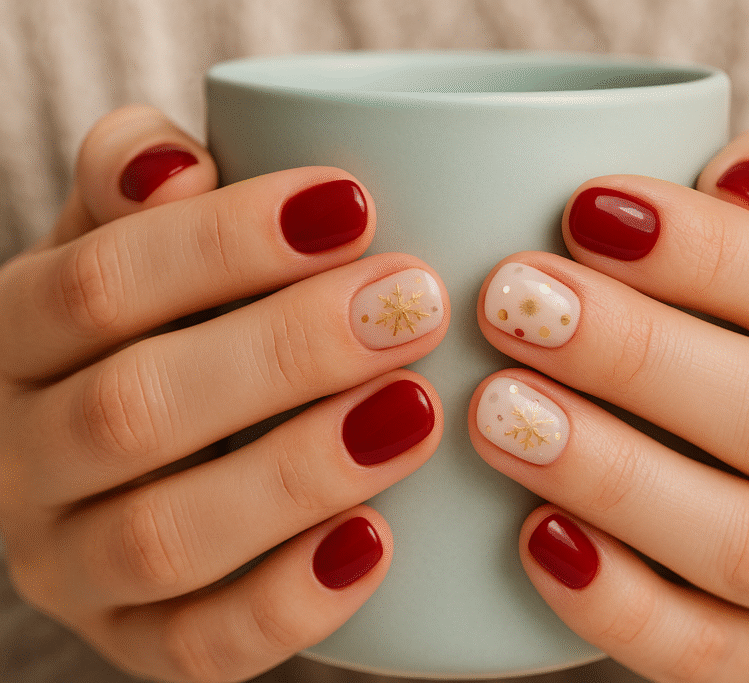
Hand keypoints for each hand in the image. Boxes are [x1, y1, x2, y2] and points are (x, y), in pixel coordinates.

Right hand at [0, 106, 447, 682]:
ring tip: (418, 410)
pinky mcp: (138, 645)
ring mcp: (74, 567)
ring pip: (168, 536)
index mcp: (15, 342)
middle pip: (135, 410)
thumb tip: (175, 163)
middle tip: (412, 304)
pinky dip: (294, 600)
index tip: (355, 204)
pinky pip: (204, 645)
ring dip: (302, 471)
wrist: (138, 456)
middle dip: (286, 352)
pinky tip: (381, 539)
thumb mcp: (130, 239)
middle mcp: (23, 461)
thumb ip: (137, 183)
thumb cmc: (159, 321)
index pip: (98, 286)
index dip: (224, 242)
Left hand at [470, 128, 748, 681]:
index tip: (587, 210)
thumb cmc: (738, 348)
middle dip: (639, 356)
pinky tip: (532, 537)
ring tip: (496, 412)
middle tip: (514, 303)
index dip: (715, 252)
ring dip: (613, 474)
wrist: (745, 489)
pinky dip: (614, 600)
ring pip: (745, 543)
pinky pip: (701, 652)